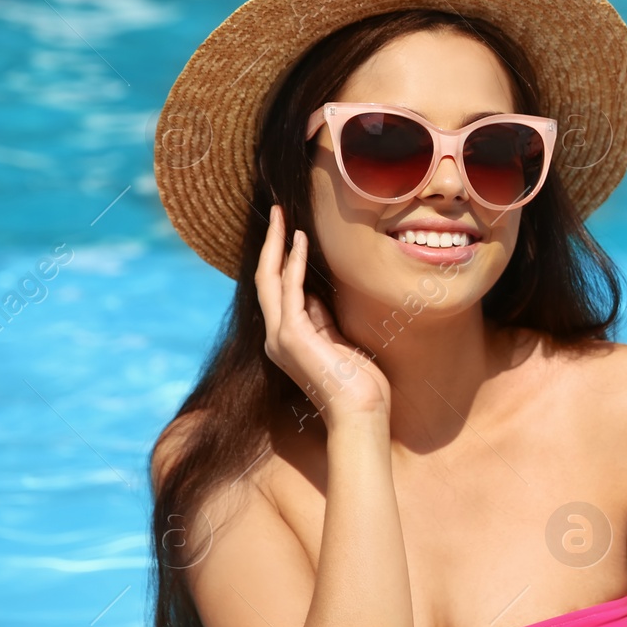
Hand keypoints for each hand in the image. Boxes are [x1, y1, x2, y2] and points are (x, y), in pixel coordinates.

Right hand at [255, 204, 390, 425]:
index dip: (281, 259)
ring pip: (270, 280)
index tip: (288, 231)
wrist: (360, 413)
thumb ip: (323, 321)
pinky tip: (300, 242)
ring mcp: (281, 337)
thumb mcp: (339, 343)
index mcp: (288, 340)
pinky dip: (294, 263)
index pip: (278, 290)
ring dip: (277, 245)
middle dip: (270, 244)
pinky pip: (290, 290)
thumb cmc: (359, 385)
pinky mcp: (292, 337)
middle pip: (265, 280)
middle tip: (276, 212)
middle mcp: (276, 337)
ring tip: (282, 216)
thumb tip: (316, 296)